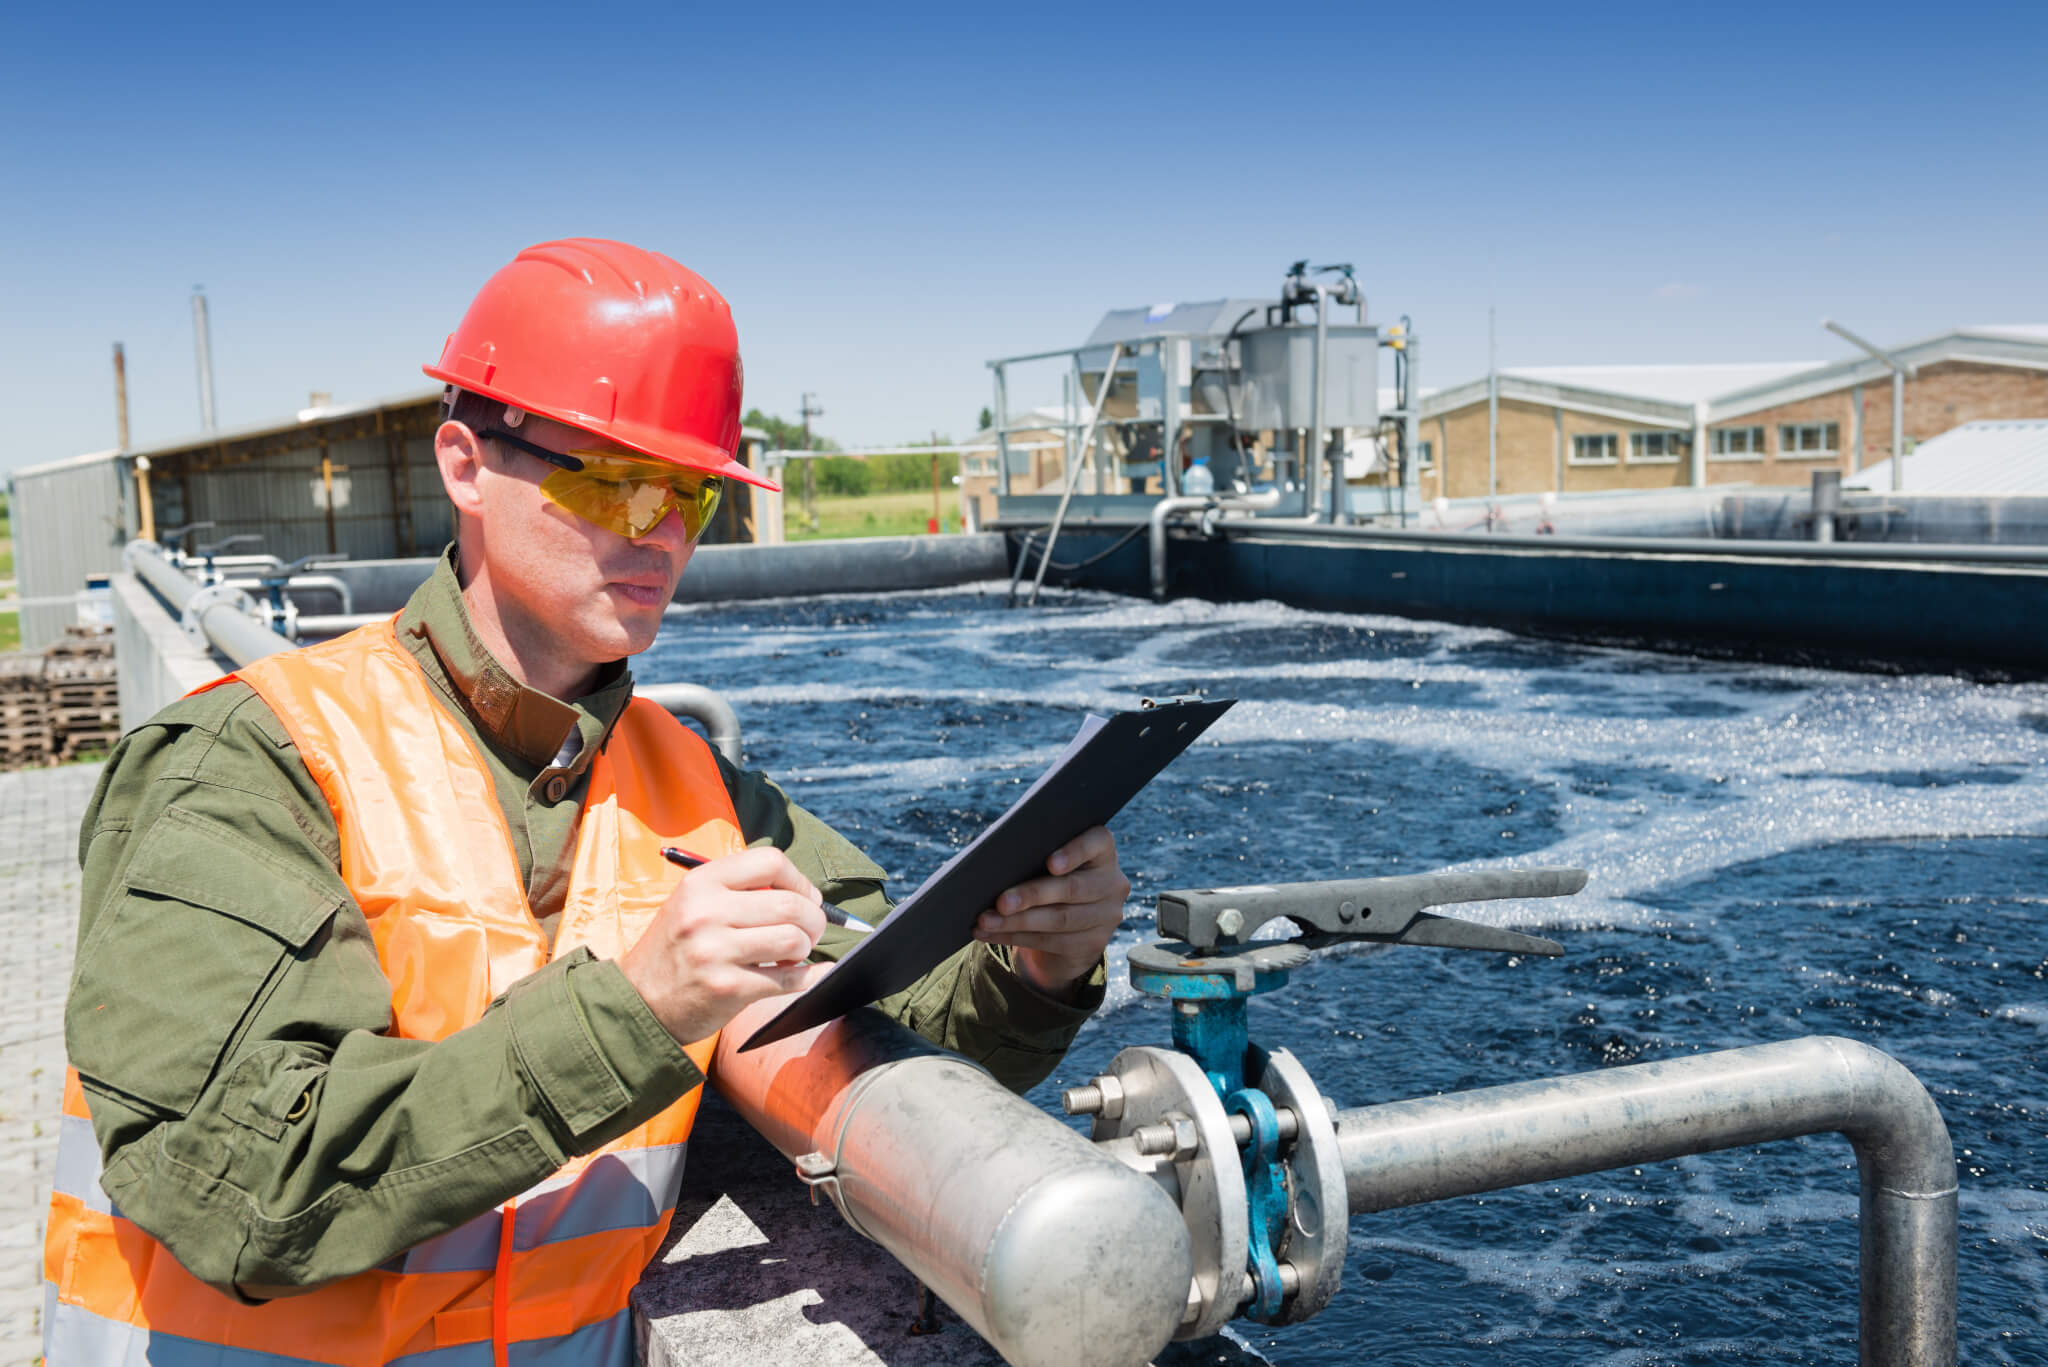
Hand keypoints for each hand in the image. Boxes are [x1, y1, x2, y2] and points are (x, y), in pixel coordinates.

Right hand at [618, 848, 830, 1043]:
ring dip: (805, 948)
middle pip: (790, 904)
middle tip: (810, 931)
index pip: (771, 862)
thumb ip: (738, 890)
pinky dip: (808, 977)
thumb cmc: (676, 948)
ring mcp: (715, 952)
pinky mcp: (727, 988)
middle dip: (814, 919)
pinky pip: (787, 979)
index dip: (799, 881)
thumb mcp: (692, 903)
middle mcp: (706, 913)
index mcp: (700, 883)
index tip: (805, 898)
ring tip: (793, 954)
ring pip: (793, 940)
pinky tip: (809, 974)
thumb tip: (803, 894)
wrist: (639, 1000)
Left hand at [974, 826, 1129, 998]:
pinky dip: (1014, 937)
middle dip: (1032, 895)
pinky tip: (990, 933)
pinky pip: (1051, 942)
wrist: (1068, 924)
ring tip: (985, 920)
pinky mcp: (1094, 944)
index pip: (1098, 842)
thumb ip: (1034, 854)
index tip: (1050, 863)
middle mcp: (1112, 882)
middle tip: (1000, 901)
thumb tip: (993, 861)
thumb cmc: (1047, 877)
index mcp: (1102, 851)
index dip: (1075, 852)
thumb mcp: (1046, 863)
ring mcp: (1107, 916)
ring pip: (1059, 920)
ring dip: (1017, 922)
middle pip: (1073, 888)